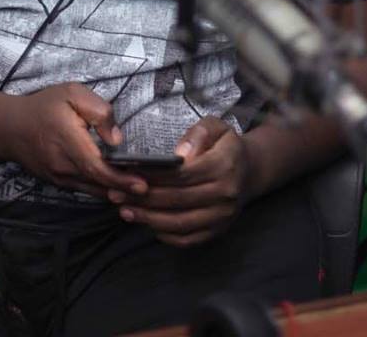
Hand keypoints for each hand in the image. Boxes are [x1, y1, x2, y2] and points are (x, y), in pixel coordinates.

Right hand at [8, 83, 149, 199]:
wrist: (10, 127)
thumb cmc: (44, 106)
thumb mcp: (72, 93)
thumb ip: (98, 111)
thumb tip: (117, 140)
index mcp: (68, 141)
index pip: (97, 167)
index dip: (121, 179)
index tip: (143, 184)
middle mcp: (63, 166)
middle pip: (99, 184)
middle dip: (126, 189)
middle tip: (153, 190)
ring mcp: (59, 178)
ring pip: (93, 190)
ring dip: (117, 193)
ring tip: (141, 192)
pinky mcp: (58, 182)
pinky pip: (85, 189)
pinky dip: (103, 190)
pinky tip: (120, 188)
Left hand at [107, 116, 251, 245]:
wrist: (250, 170)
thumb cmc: (225, 145)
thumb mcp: (216, 126)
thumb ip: (198, 134)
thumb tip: (180, 154)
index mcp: (224, 166)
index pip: (182, 175)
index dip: (153, 176)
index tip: (128, 174)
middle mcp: (225, 195)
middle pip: (177, 200)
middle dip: (143, 199)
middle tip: (116, 195)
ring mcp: (222, 216)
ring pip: (180, 223)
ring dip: (149, 219)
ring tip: (125, 211)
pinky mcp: (218, 231)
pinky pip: (189, 239)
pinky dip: (165, 235)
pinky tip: (147, 224)